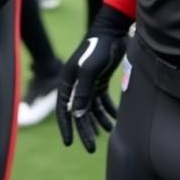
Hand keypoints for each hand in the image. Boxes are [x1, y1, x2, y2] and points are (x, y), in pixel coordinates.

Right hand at [57, 4, 132, 152]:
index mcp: (68, 81)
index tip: (70, 143)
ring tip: (107, 132)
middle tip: (91, 148)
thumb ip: (83, 93)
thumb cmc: (99, 49)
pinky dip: (107, 110)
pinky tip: (115, 120)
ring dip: (98, 121)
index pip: (64, 110)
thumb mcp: (89, 71)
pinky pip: (102, 100)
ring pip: (92, 108)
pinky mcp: (100, 80)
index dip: (67, 127)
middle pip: (79, 112)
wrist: (112, 31)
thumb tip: (77, 116)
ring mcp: (89, 82)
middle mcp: (76, 84)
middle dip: (85, 130)